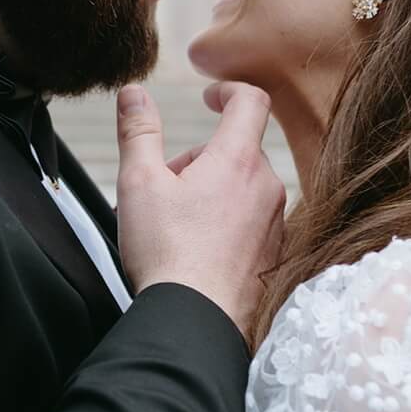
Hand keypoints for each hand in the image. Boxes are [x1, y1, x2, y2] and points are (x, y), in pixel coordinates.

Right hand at [114, 81, 285, 342]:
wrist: (197, 321)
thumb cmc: (166, 252)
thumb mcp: (138, 182)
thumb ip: (137, 131)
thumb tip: (134, 92)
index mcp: (237, 161)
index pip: (251, 102)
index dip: (229, 90)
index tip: (209, 97)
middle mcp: (267, 187)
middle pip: (238, 150)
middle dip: (201, 157)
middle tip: (164, 185)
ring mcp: (276, 223)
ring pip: (245, 187)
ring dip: (213, 190)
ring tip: (176, 222)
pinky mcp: (275, 254)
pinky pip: (253, 221)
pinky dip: (227, 221)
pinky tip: (197, 248)